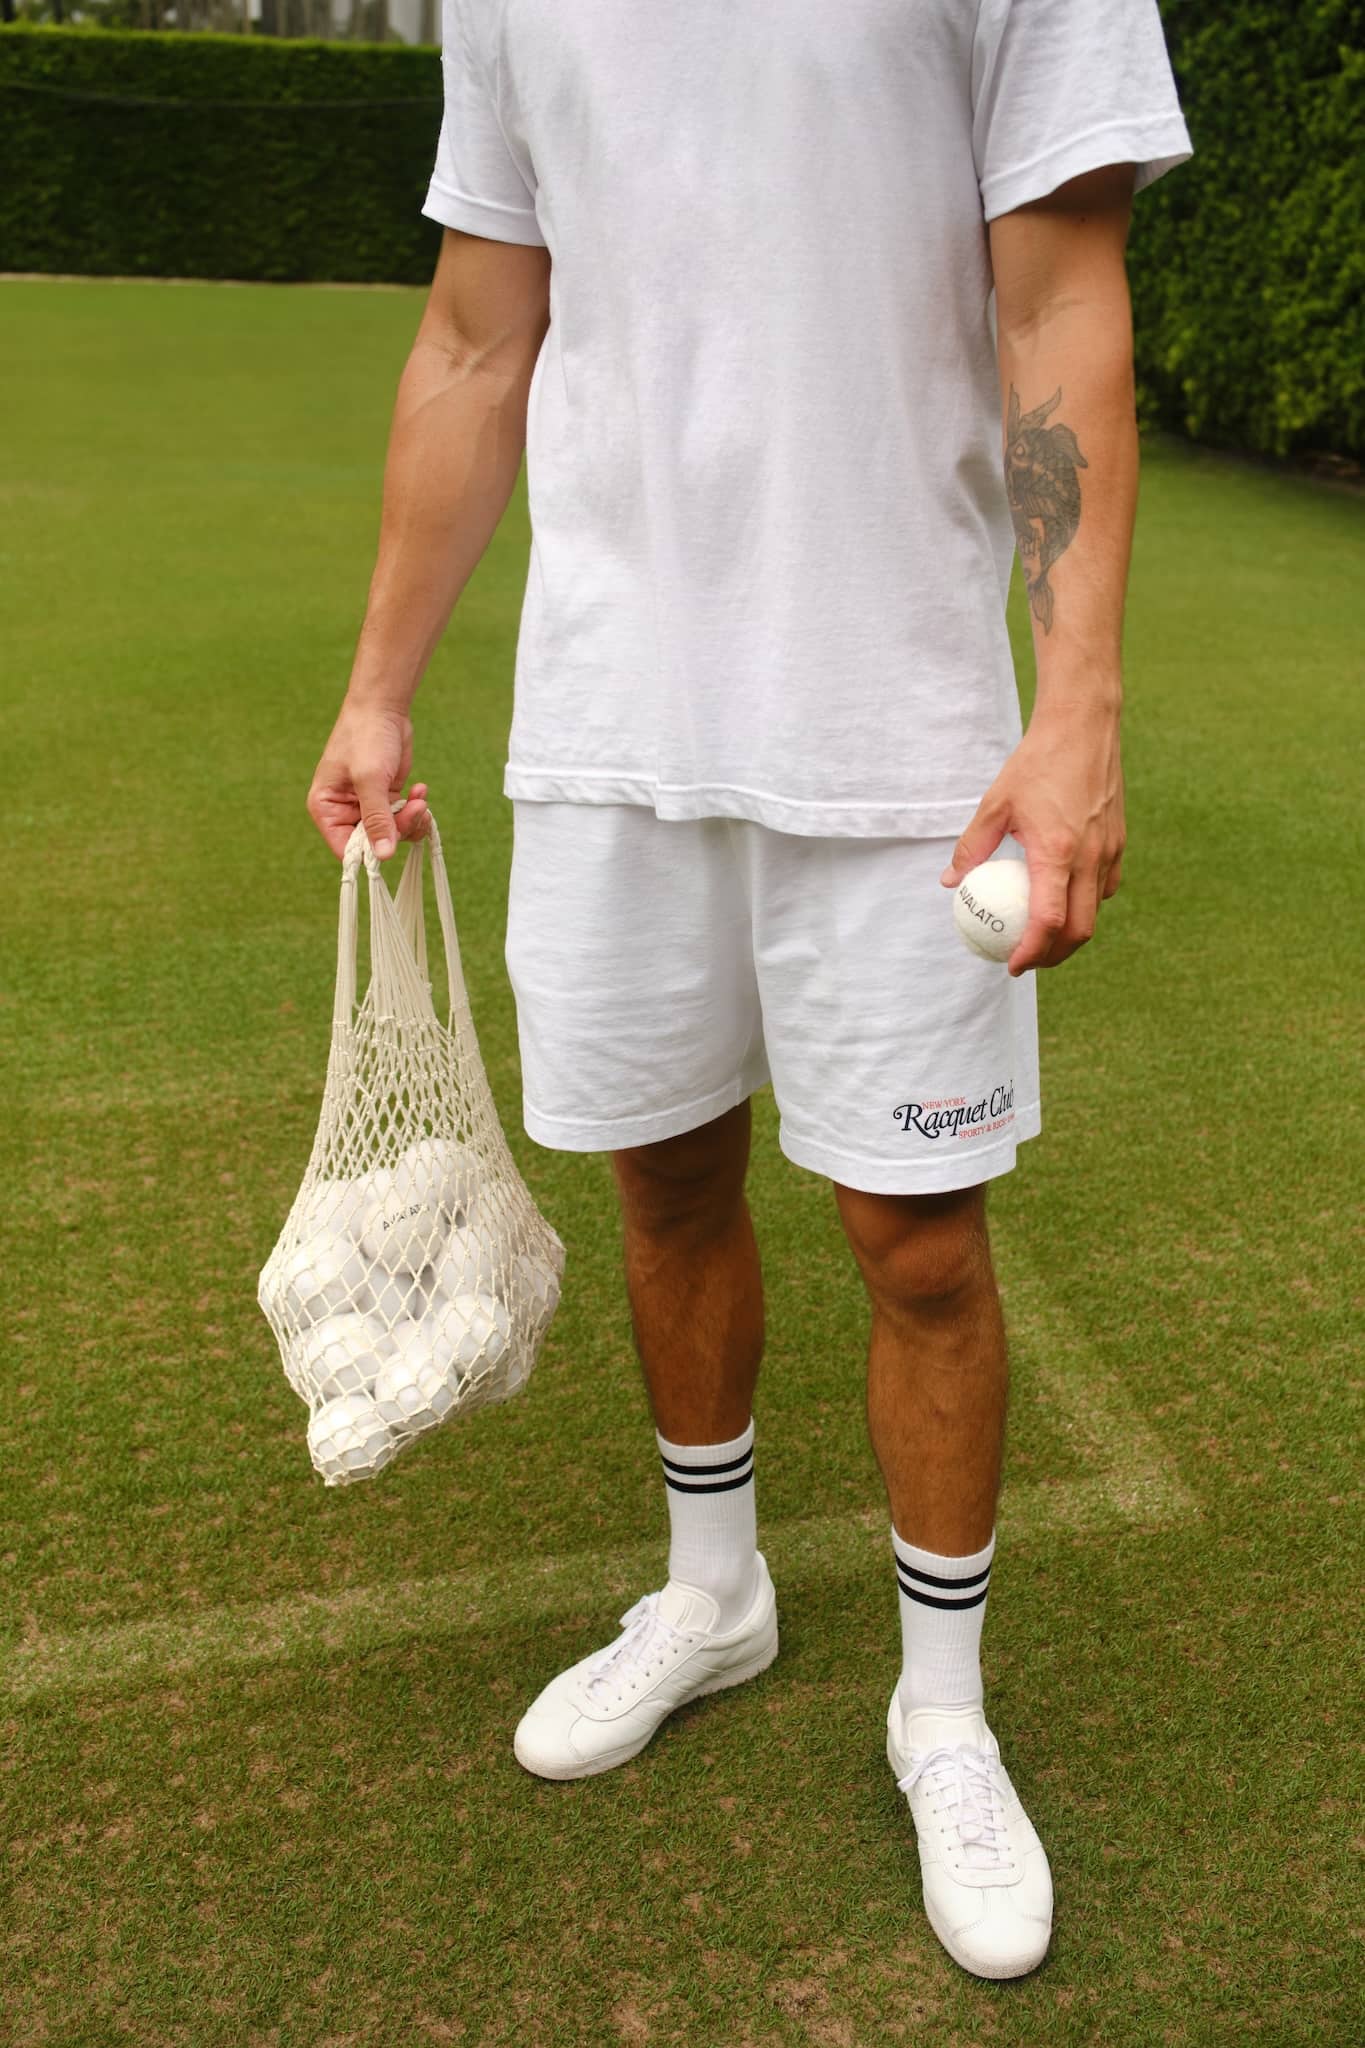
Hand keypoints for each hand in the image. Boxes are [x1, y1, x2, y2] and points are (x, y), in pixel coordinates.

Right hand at [306, 699, 429, 860]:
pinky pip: (403, 817)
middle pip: (373, 843)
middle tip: (416, 810)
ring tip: (421, 799)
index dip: (369, 853)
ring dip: (411, 820)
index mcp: (326, 808)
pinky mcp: (386, 798)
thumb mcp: (370, 779)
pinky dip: (415, 809)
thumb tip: (383, 856)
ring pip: (392, 833)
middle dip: (398, 830)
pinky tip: (420, 789)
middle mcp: (344, 811)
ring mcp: (367, 806)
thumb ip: (377, 819)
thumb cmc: (366, 738)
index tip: (392, 844)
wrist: (383, 708)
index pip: (345, 849)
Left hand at [940, 705, 1124, 975]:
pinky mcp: (1118, 842)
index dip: (1031, 953)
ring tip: (1042, 938)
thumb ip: (971, 847)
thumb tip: (950, 884)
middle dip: (1054, 956)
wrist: (1084, 727)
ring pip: (1095, 911)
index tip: (1011, 965)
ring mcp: (1109, 852)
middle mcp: (1090, 858)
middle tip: (1027, 961)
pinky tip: (1063, 899)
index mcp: (1058, 853)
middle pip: (1079, 930)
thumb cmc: (1036, 763)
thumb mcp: (994, 804)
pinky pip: (1105, 888)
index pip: (1048, 922)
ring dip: (1070, 933)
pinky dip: (1085, 904)